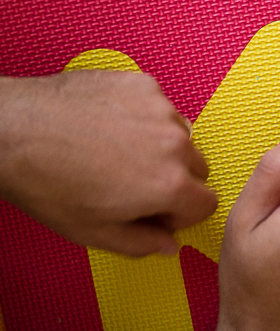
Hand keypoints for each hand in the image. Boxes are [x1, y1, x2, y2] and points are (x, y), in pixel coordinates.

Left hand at [0, 70, 215, 254]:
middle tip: (135, 185)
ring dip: (160, 147)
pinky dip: (142, 119)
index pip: (208, 203)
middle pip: (198, 168)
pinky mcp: (144, 85)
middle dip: (174, 180)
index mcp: (168, 184)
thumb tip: (164, 244)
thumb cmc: (45, 179)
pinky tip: (109, 128)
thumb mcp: (91, 232)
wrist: (14, 131)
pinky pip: (158, 107)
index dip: (182, 215)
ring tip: (117, 154)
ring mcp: (160, 109)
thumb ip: (140, 243)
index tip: (161, 213)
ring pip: (180, 135)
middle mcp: (174, 143)